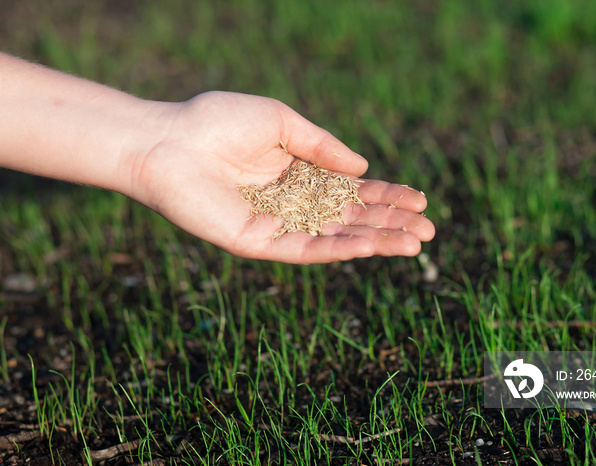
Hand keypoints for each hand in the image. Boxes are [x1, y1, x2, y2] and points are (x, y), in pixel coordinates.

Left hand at [126, 91, 434, 263]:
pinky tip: (365, 246)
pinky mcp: (257, 242)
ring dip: (373, 242)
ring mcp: (276, 225)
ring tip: (413, 245)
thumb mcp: (281, 121)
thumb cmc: (217, 121)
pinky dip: (335, 249)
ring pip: (333, 238)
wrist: (167, 141)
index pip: (351, 191)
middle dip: (389, 224)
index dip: (386, 196)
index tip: (419, 199)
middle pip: (349, 218)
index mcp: (298, 174)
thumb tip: (362, 169)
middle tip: (429, 231)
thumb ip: (322, 146)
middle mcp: (291, 203)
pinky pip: (301, 249)